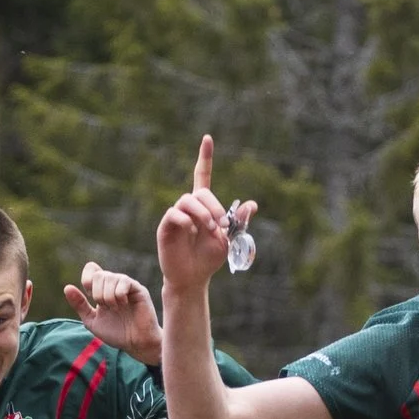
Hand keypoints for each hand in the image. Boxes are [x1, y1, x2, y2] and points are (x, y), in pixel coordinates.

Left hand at [63, 264, 161, 362]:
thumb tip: (67, 287)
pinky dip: (118, 295)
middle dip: (97, 293)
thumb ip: (80, 305)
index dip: (87, 279)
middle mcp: (115, 284)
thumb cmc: (117, 333)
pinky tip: (124, 305)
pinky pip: (124, 282)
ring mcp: (127, 286)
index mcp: (103, 289)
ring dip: (107, 297)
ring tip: (115, 309)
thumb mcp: (92, 321)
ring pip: (110, 277)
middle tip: (105, 308)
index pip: (92, 269)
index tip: (90, 297)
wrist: (135, 344)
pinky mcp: (138, 289)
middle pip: (98, 275)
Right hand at [155, 136, 254, 291]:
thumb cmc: (208, 259)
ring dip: (202, 213)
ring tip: (211, 229)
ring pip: (187, 201)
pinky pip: (174, 214)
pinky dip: (187, 221)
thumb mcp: (229, 240)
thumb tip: (252, 204)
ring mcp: (176, 216)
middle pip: (200, 192)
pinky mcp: (166, 227)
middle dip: (214, 205)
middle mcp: (189, 208)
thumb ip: (237, 222)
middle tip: (222, 224)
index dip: (204, 158)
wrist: (193, 279)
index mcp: (204, 207)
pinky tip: (194, 232)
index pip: (202, 176)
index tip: (207, 139)